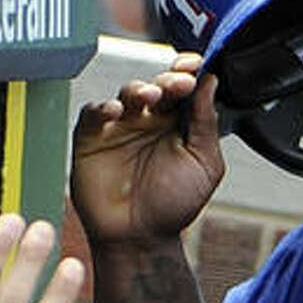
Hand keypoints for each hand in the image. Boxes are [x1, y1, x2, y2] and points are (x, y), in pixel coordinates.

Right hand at [70, 57, 223, 246]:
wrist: (140, 238)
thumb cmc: (174, 205)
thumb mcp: (204, 163)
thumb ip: (206, 123)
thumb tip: (211, 81)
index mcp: (177, 123)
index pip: (183, 88)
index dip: (187, 72)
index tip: (195, 64)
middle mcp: (149, 120)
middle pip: (157, 85)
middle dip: (168, 79)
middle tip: (178, 83)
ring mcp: (120, 127)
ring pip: (126, 93)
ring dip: (138, 89)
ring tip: (150, 96)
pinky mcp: (92, 138)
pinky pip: (93, 114)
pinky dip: (102, 107)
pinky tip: (115, 111)